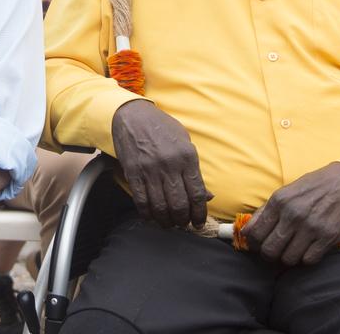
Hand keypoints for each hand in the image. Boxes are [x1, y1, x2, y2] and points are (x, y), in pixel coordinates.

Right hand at [111, 99, 210, 227]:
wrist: (132, 115)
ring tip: (169, 224)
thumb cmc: (162, 128)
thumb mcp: (185, 143)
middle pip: (179, 204)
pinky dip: (147, 214)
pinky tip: (152, 217)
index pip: (197, 193)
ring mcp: (149, 170)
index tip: (199, 222)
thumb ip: (194, 170)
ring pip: (160, 206)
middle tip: (183, 224)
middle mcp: (169, 165)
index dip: (200, 213)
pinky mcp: (133, 173)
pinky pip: (141, 201)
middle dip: (183, 220)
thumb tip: (206, 196)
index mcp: (187, 157)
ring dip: (166, 221)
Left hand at [244, 162, 339, 266]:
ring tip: (292, 250)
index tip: (258, 245)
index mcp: (279, 201)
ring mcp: (311, 227)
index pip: (255, 233)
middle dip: (269, 255)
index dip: (254, 244)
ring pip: (288, 258)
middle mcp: (293, 214)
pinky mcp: (328, 236)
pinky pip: (309, 260)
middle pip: (270, 250)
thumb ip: (266, 211)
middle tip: (275, 252)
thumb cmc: (314, 186)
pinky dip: (306, 259)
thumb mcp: (286, 192)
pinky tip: (308, 250)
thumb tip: (246, 231)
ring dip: (288, 258)